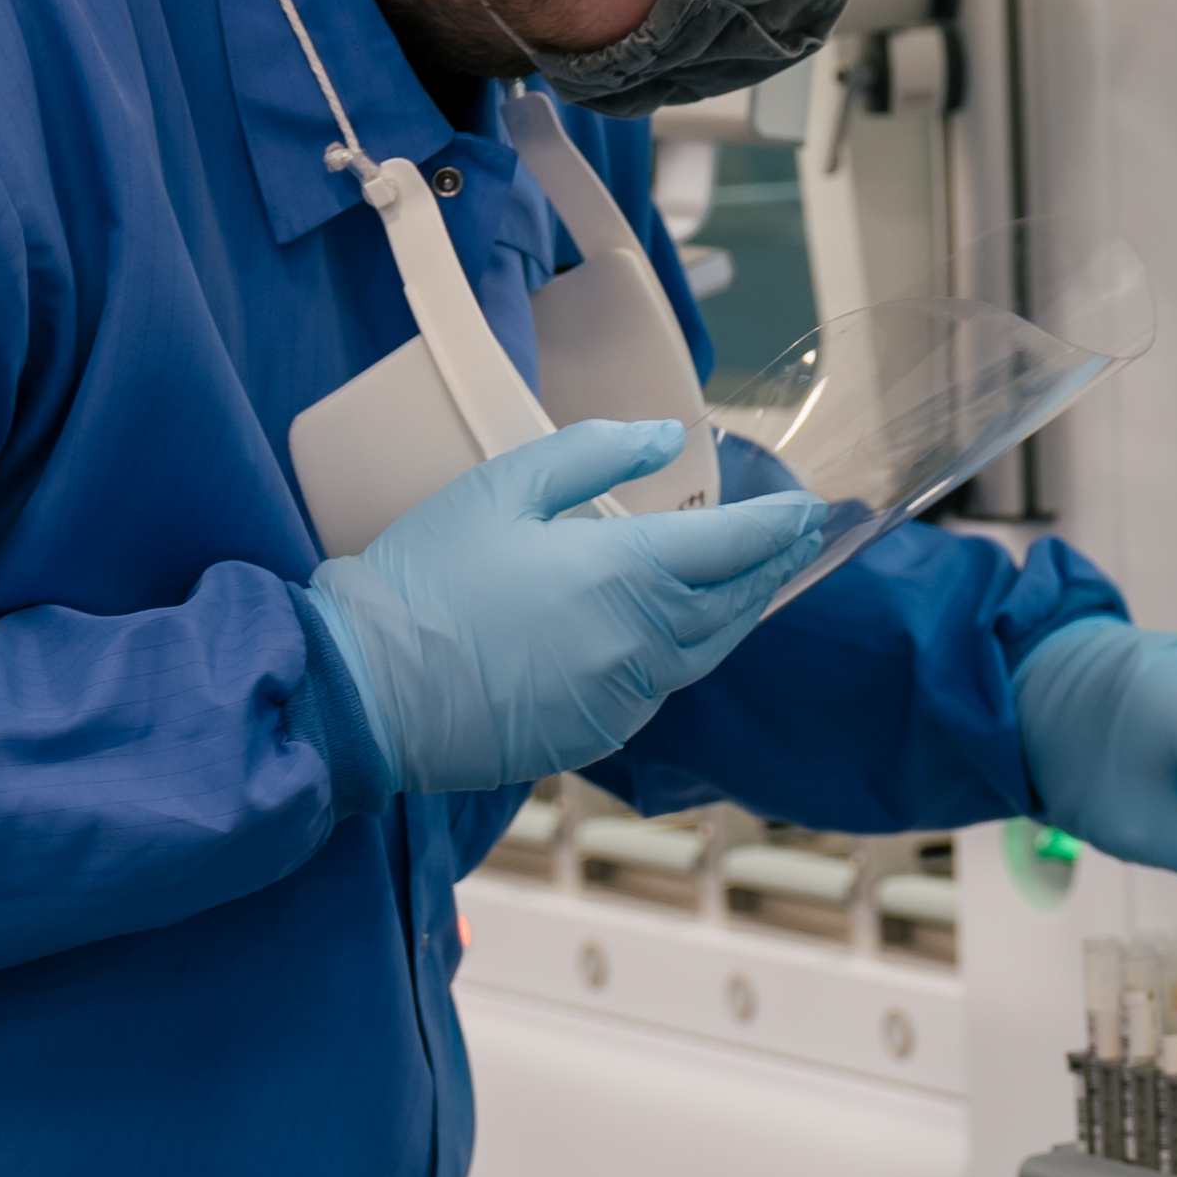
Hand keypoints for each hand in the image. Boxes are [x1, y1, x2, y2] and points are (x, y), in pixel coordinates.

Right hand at [304, 420, 829, 793]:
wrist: (367, 690)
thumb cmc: (425, 578)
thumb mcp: (502, 487)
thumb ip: (593, 456)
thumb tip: (666, 441)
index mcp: (625, 575)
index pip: (734, 548)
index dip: (778, 527)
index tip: (810, 510)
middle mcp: (641, 645)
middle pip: (733, 605)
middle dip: (768, 569)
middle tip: (795, 541)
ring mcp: (621, 699)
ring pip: (703, 653)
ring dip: (732, 614)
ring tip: (747, 584)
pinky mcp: (594, 735)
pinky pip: (658, 689)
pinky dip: (678, 655)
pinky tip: (669, 634)